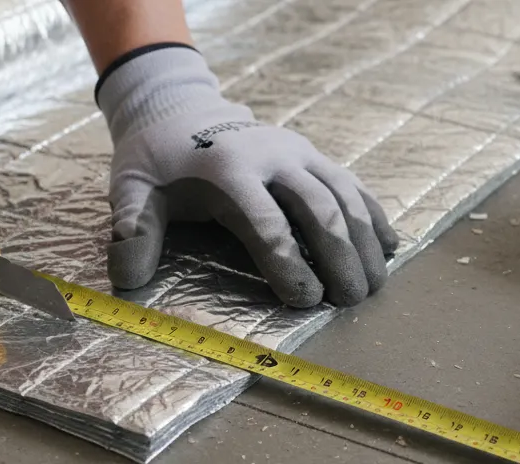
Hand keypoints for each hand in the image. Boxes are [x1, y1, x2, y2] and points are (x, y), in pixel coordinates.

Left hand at [97, 45, 397, 307]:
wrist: (179, 107)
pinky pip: (353, 185)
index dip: (288, 262)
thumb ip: (132, 230)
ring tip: (375, 285)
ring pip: (345, 195)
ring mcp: (300, 153)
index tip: (304, 300)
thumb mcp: (132, 189)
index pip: (265, 221)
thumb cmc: (156, 160)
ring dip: (365, 241)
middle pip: (318, 207)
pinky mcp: (315, 156)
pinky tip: (390, 248)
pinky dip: (375, 215)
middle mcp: (273, 156)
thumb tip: (128, 280)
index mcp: (228, 168)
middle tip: (351, 301)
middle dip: (339, 256)